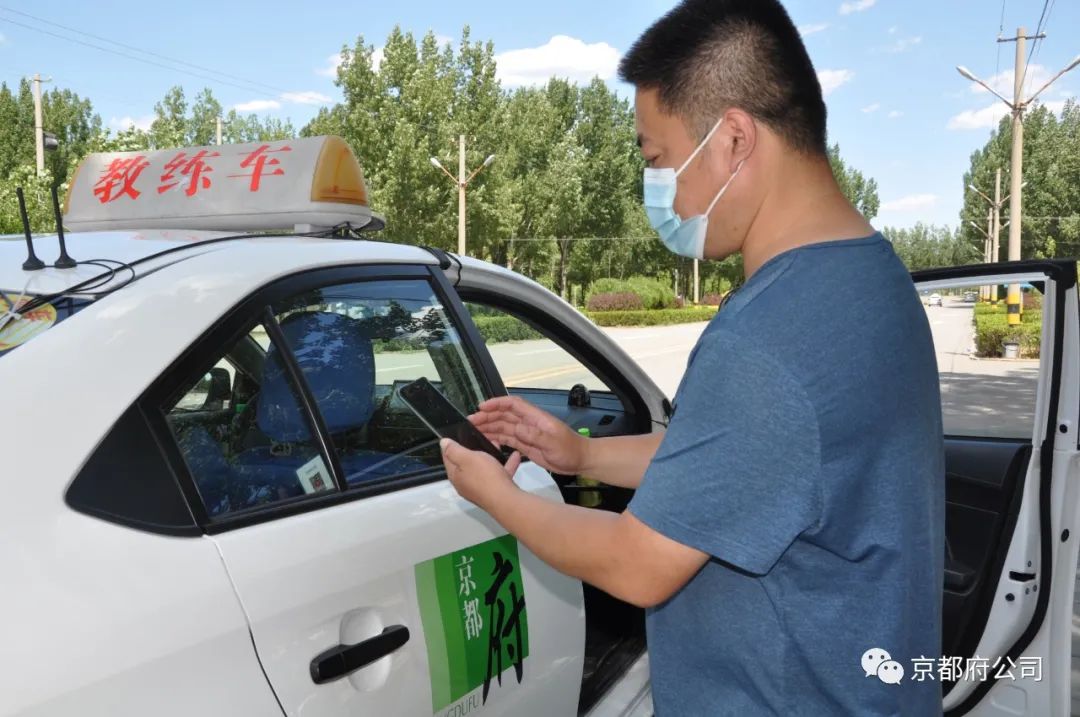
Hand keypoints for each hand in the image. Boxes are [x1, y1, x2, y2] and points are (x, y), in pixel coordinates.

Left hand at [440, 438, 521, 510]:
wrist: (506, 500)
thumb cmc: (485, 479)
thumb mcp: (466, 458)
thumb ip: (454, 450)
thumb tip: (443, 443)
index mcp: (456, 476)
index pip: (448, 458)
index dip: (450, 446)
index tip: (454, 437)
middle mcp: (466, 484)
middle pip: (467, 464)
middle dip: (474, 451)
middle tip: (478, 439)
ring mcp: (481, 488)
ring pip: (484, 469)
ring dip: (490, 457)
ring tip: (496, 445)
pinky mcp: (494, 491)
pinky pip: (499, 474)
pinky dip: (505, 465)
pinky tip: (514, 457)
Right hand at [469, 396, 587, 474]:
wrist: (580, 461)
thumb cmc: (570, 449)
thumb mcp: (553, 442)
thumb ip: (535, 435)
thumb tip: (516, 428)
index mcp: (535, 418)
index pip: (513, 404)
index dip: (497, 403)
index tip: (482, 407)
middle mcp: (528, 423)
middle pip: (504, 415)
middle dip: (488, 416)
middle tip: (471, 421)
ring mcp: (527, 434)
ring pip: (504, 427)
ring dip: (489, 427)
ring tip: (473, 431)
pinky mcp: (526, 445)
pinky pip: (508, 439)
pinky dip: (496, 439)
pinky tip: (486, 441)